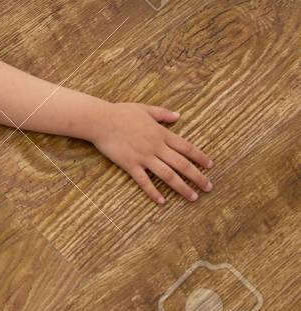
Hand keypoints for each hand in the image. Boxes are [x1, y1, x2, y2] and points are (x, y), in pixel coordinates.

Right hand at [89, 102, 213, 203]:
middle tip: (209, 187)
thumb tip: (178, 115)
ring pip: (168, 175)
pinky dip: (153, 192)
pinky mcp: (130, 164)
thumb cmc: (120, 112)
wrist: (100, 120)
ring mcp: (143, 157)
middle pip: (182, 164)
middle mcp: (156, 147)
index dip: (200, 157)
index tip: (210, 166)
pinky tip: (162, 201)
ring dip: (182, 187)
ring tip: (193, 197)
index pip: (186, 147)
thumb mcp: (144, 109)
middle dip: (197, 177)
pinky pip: (144, 181)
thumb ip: (162, 113)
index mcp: (161, 133)